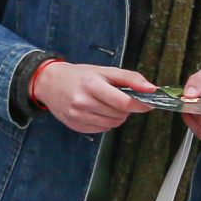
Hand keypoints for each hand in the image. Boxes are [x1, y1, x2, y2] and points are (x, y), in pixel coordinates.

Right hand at [30, 62, 157, 134]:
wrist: (49, 83)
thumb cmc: (78, 76)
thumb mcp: (104, 70)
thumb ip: (130, 78)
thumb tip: (152, 89)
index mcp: (91, 84)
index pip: (123, 103)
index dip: (140, 105)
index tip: (147, 103)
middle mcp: (83, 102)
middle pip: (120, 115)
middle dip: (126, 108)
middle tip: (119, 98)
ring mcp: (78, 116)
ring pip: (113, 124)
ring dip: (117, 116)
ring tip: (106, 104)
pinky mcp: (75, 126)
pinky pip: (102, 129)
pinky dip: (105, 121)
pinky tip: (97, 111)